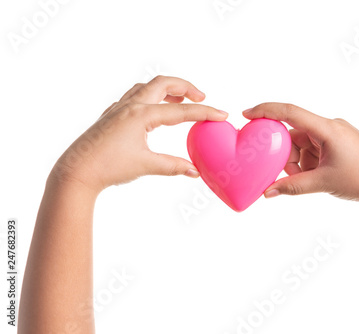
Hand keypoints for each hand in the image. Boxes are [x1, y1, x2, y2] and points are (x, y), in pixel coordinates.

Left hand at [50, 76, 227, 193]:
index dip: (205, 112)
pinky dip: (149, 96)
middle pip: (163, 83)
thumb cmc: (108, 167)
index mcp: (142, 115)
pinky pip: (133, 96)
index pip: (181, 111)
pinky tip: (152, 109)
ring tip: (180, 99)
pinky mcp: (111, 116)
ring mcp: (119, 109)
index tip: (222, 114)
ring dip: (166, 89)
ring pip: (146, 87)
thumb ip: (173, 166)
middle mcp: (130, 106)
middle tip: (201, 97)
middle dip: (185, 87)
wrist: (76, 171)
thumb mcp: (146, 165)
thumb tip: (194, 171)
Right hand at [243, 103, 358, 206]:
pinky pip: (315, 148)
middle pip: (295, 134)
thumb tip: (268, 192)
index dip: (266, 110)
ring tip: (310, 180)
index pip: (290, 112)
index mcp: (327, 129)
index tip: (246, 115)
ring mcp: (336, 135)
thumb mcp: (322, 183)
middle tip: (289, 175)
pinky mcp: (340, 143)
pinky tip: (317, 176)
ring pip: (304, 144)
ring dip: (300, 162)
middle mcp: (331, 126)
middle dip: (287, 155)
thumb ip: (292, 187)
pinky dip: (310, 162)